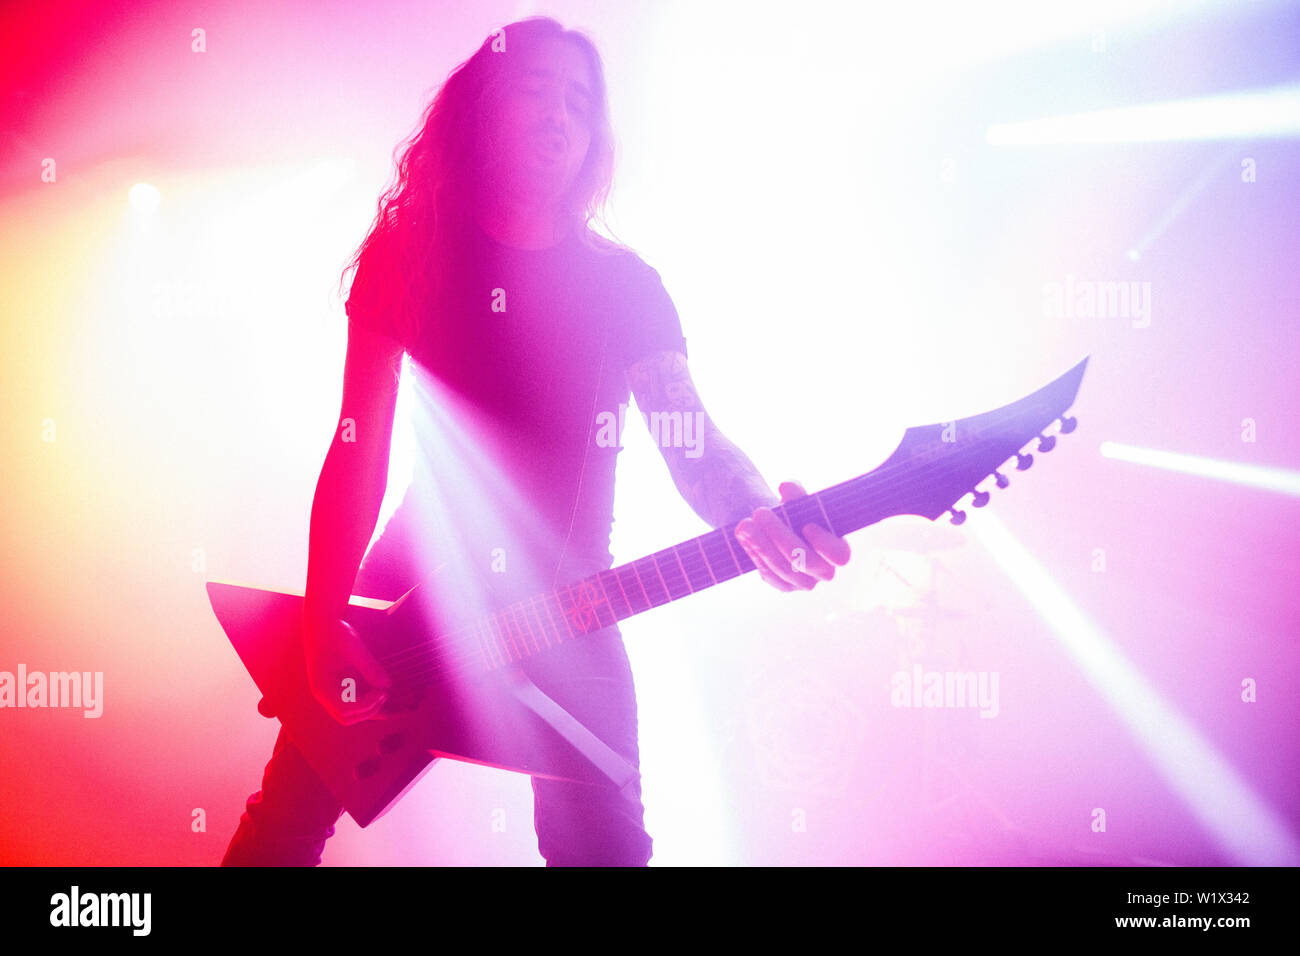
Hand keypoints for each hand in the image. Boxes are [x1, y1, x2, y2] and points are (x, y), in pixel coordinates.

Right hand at [303, 615, 392, 724]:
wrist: (322, 623)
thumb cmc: (334, 634)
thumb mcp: (354, 648)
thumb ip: (370, 668)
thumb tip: (387, 686)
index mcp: (323, 688)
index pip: (345, 710)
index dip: (366, 705)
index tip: (382, 692)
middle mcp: (326, 693)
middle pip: (347, 716)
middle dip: (368, 711)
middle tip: (385, 696)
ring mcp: (332, 690)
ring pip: (351, 711)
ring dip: (369, 709)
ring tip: (387, 699)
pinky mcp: (339, 684)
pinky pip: (353, 699)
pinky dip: (367, 700)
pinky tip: (382, 695)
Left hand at [734, 480, 850, 590]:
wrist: (779, 527)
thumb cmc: (797, 512)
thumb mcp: (798, 499)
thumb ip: (797, 494)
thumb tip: (787, 487)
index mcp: (837, 549)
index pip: (839, 556)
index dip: (824, 544)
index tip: (807, 526)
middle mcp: (823, 571)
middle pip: (804, 560)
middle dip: (780, 536)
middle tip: (760, 512)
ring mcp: (803, 582)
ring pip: (781, 568)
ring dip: (761, 544)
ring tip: (744, 524)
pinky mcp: (782, 585)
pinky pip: (768, 573)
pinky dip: (754, 553)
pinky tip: (743, 535)